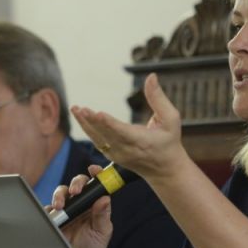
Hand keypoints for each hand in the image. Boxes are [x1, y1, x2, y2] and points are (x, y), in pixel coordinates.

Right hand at [49, 166, 113, 247]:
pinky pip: (48, 208)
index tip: (94, 169)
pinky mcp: (54, 217)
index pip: (96, 184)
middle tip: (75, 192)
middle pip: (77, 184)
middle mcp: (81, 203)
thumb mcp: (101, 232)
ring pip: (61, 192)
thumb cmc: (94, 247)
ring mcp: (67, 209)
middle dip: (75, 184)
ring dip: (59, 196)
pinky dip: (49, 208)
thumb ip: (103, 215)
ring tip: (60, 206)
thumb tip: (105, 198)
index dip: (96, 173)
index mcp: (95, 203)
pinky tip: (51, 215)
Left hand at [71, 73, 185, 180]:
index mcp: (142, 141)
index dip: (109, 123)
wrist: (166, 170)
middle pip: (106, 135)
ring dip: (85, 124)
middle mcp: (128, 150)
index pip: (123, 132)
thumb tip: (151, 76)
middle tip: (79, 108)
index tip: (98, 113)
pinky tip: (81, 118)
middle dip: (91, 121)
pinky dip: (89, 130)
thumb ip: (158, 98)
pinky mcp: (113, 156)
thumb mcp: (171, 119)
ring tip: (76, 109)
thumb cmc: (169, 142)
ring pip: (98, 139)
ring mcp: (119, 155)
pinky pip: (98, 142)